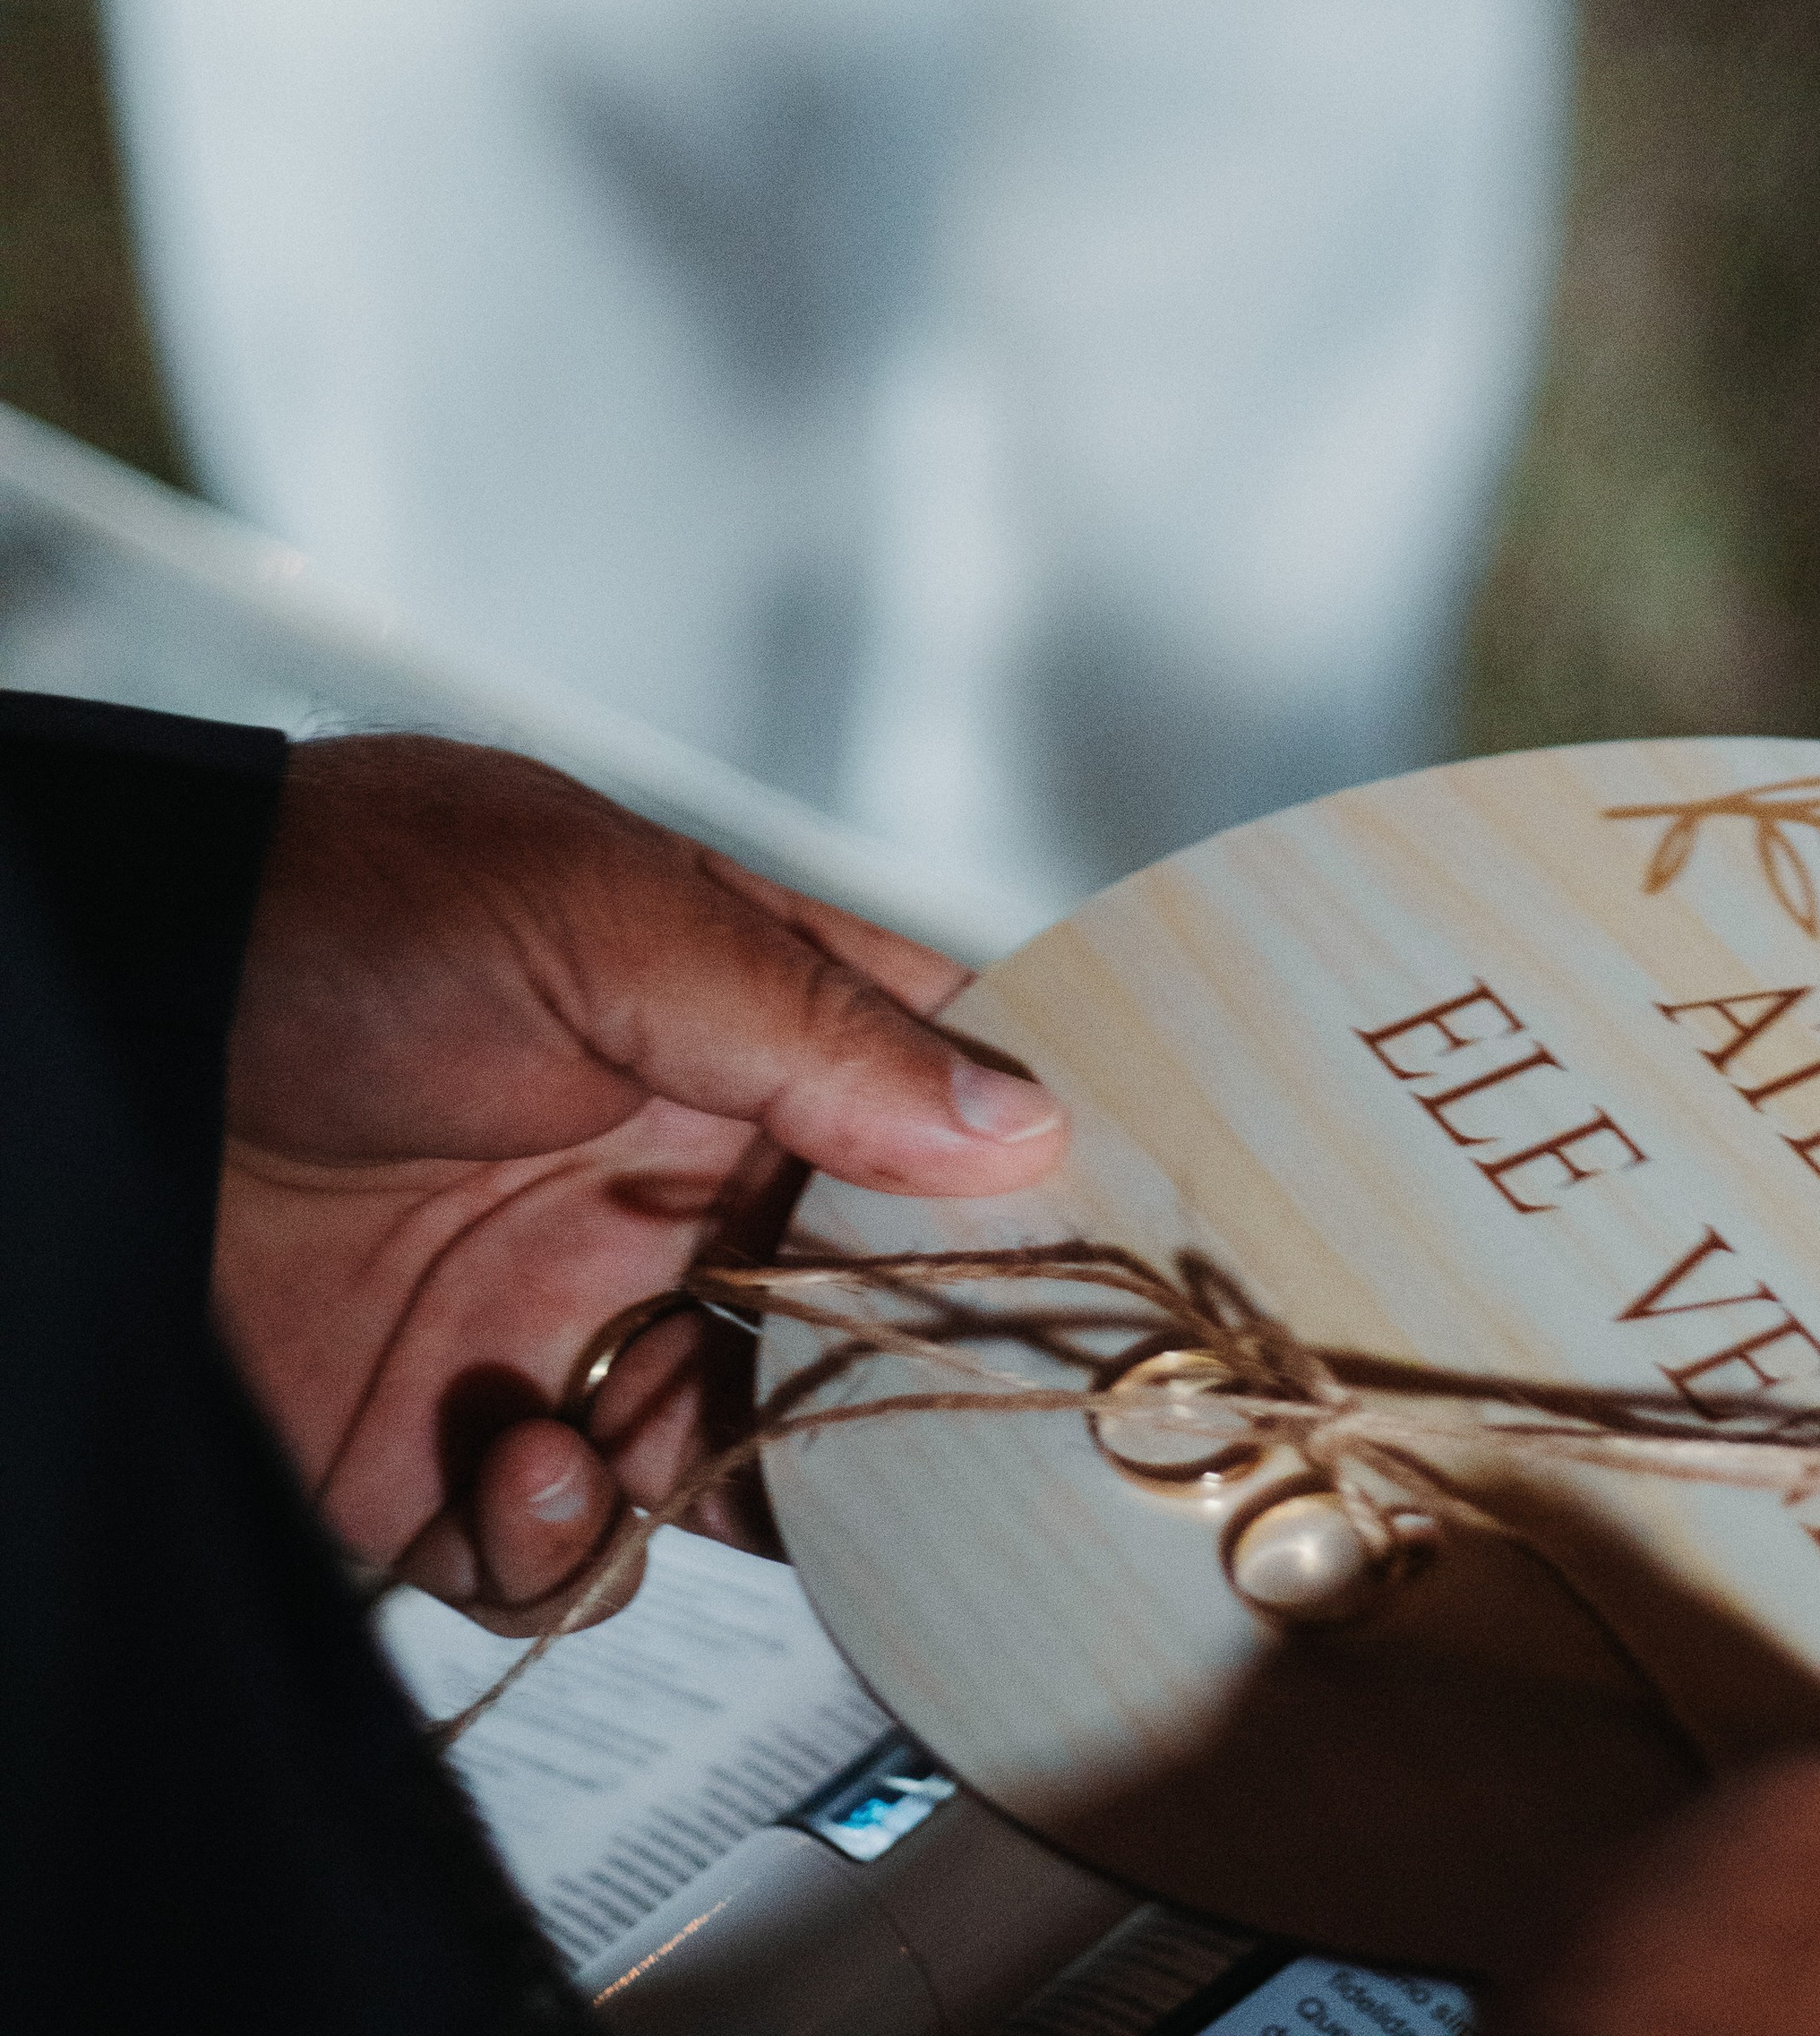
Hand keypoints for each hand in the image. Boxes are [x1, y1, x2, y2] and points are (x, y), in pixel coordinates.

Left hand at [214, 736, 1065, 1632]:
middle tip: (885, 1415)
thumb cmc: (335, 907)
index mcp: (724, 1021)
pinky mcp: (445, 1443)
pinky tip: (515, 1470)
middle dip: (878, 1380)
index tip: (1082, 1262)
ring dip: (711, 1476)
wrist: (96, 1025)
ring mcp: (562, 1309)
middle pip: (853, 1310)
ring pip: (729, 1453)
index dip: (1013, 1181)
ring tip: (620, 1431)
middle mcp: (663, 1172)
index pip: (925, 1103)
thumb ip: (814, 1031)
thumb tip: (1024, 1124)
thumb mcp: (598, 923)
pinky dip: (564, 1549)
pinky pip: (566, 1551)